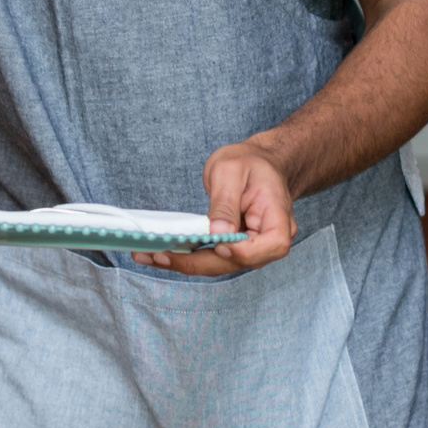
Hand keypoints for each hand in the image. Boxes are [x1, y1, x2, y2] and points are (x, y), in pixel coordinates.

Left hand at [132, 138, 294, 277]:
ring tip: (150, 256)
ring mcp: (250, 246)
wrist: (256, 163)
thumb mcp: (232, 171)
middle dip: (198, 263)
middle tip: (160, 255)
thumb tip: (218, 233)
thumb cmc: (249, 162)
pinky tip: (160, 254)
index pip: (272, 245)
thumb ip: (225, 203)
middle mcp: (267, 239)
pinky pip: (211, 257)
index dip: (243, 251)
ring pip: (220, 264)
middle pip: (239, 262)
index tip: (217, 245)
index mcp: (278, 218)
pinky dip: (186, 256)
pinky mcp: (232, 247)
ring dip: (185, 263)